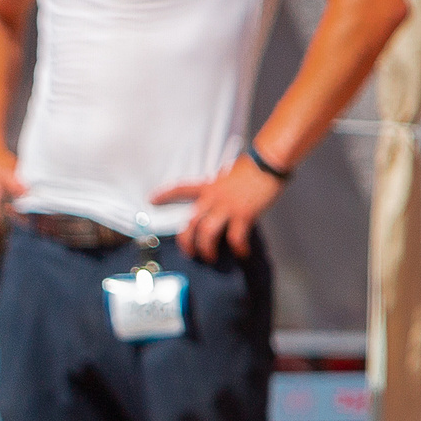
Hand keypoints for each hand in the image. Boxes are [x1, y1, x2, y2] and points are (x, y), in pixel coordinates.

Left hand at [155, 157, 281, 261]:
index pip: (182, 188)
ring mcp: (228, 206)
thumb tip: (220, 208)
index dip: (165, 194)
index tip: (151, 199)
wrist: (269, 162)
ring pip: (207, 233)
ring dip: (207, 249)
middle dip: (187, 241)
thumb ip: (220, 192)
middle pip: (191, 222)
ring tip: (211, 258)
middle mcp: (214, 197)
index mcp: (209, 186)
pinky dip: (238, 248)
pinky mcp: (244, 214)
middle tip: (190, 253)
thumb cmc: (252, 170)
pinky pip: (235, 237)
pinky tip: (242, 253)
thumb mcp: (228, 178)